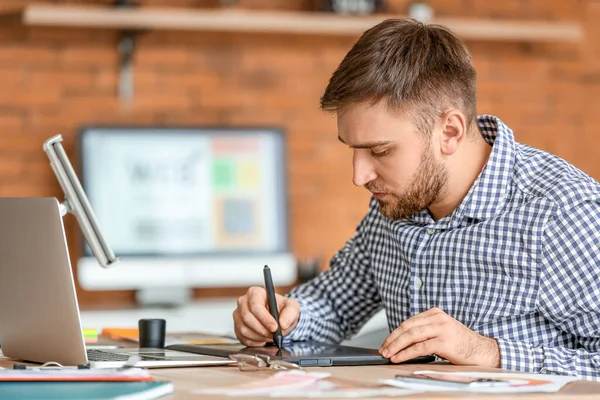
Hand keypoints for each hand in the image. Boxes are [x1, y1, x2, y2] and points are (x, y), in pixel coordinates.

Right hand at [232, 286, 300, 346]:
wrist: (278, 317)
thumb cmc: (283, 309)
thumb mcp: (292, 308)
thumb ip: (290, 314)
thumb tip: (283, 324)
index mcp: (255, 292)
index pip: (255, 306)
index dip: (264, 318)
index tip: (275, 327)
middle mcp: (243, 302)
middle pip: (247, 318)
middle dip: (262, 330)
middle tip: (273, 335)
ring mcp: (238, 314)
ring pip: (244, 329)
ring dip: (259, 336)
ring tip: (270, 336)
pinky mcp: (236, 327)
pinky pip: (242, 337)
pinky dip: (254, 341)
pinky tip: (263, 338)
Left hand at [379, 307, 499, 366]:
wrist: (481, 351)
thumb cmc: (460, 343)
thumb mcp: (441, 331)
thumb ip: (425, 331)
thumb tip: (402, 341)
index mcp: (435, 313)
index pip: (409, 322)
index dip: (395, 332)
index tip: (387, 342)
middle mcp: (437, 318)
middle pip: (407, 327)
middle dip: (392, 339)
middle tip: (383, 349)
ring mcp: (441, 328)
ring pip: (411, 335)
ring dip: (396, 346)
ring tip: (387, 354)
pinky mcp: (443, 341)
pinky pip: (419, 347)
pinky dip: (406, 353)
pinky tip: (398, 358)